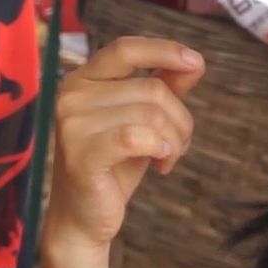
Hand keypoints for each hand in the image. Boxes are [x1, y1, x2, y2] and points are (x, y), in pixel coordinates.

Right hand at [42, 37, 203, 267]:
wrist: (83, 218)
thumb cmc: (113, 166)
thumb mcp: (140, 122)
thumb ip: (162, 88)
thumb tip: (194, 62)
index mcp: (81, 80)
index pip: (125, 49)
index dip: (164, 50)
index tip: (197, 62)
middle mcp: (71, 96)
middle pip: (151, 89)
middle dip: (179, 119)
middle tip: (177, 146)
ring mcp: (72, 124)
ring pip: (151, 114)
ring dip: (174, 139)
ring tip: (166, 158)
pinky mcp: (82, 153)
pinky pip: (138, 137)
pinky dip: (161, 149)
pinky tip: (161, 163)